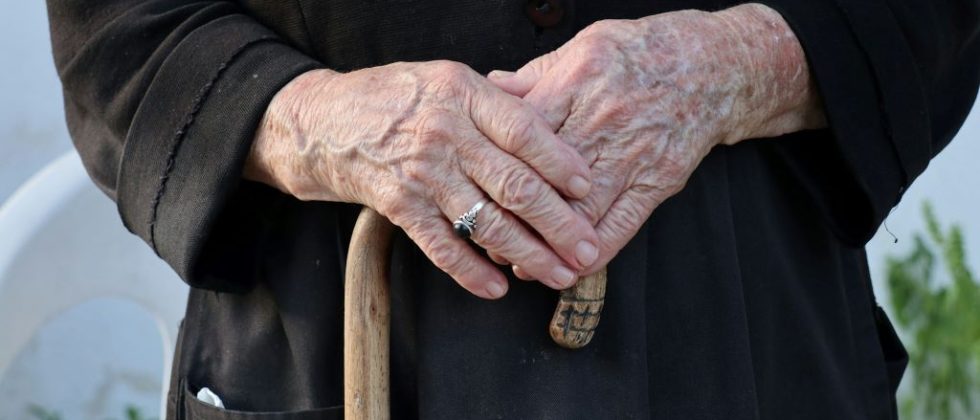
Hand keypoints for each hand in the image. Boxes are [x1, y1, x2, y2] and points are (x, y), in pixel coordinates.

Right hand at [245, 61, 602, 298]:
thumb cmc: (392, 98)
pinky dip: (470, 271)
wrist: (320, 121)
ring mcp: (421, 171)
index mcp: (464, 93)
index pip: (526, 131)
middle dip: (559, 224)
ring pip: (486, 221)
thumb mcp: (444, 78)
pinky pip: (442, 245)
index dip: (562, 164)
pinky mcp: (397, 204)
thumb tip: (553, 124)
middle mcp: (445, 131)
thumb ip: (494, 99)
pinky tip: (497, 288)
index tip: (589, 190)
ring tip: (557, 274)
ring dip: (528, 255)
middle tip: (587, 250)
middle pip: (516, 184)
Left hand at [488, 4, 825, 275]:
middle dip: (512, 217)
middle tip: (485, 240)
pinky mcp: (656, 181)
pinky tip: (572, 268)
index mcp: (573, 84)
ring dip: (548, 245)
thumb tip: (490, 86)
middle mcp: (599, 122)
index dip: (494, 170)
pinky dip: (595, 251)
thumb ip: (534, 76)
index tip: (472, 193)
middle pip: (545, 180)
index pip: (519, 137)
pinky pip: (621, 224)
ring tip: (523, 264)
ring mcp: (630, 155)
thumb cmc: (638, 54)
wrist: (710, 67)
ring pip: (580, 211)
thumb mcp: (580, 48)